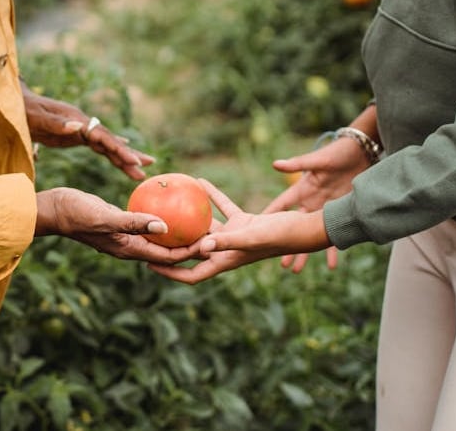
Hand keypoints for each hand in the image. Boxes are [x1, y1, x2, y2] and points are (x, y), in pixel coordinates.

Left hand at [22, 89, 155, 180]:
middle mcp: (83, 123)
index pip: (102, 136)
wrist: (17, 103)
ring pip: (108, 145)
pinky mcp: (77, 136)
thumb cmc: (24, 111)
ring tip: (143, 169)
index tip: (132, 160)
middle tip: (149, 165)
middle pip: (110, 141)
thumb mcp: (35, 118)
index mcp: (76, 120)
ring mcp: (81, 129)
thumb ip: (55, 123)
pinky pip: (99, 147)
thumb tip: (77, 126)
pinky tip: (124, 158)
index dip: (117, 148)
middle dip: (128, 154)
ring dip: (124, 157)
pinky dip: (112, 153)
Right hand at [35, 187, 197, 264]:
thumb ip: (134, 223)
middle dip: (190, 246)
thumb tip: (165, 226)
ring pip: (158, 238)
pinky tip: (171, 201)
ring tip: (199, 218)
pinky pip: (146, 223)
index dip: (190, 253)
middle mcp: (130, 246)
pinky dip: (160, 217)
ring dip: (177, 232)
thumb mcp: (106, 217)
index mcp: (129, 249)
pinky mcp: (120, 224)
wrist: (54, 209)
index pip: (167, 257)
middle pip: (167, 251)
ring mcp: (125, 236)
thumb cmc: (76, 213)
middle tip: (213, 231)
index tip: (211, 243)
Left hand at [149, 180, 330, 283]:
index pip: (191, 274)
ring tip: (169, 203)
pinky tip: (199, 181)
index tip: (148, 263)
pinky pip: (223, 208)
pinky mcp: (244, 222)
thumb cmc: (282, 236)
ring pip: (205, 227)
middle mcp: (226, 251)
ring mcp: (234, 236)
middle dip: (172, 245)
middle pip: (192, 252)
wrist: (307, 226)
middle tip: (150, 232)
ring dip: (189, 217)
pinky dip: (212, 197)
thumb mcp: (252, 237)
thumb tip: (201, 247)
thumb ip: (227, 241)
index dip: (169, 272)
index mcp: (225, 261)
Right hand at [263, 136, 369, 271]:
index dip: (266, 219)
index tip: (250, 232)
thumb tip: (276, 164)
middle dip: (283, 245)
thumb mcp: (316, 161)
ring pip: (310, 236)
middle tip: (276, 262)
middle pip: (292, 228)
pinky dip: (333, 251)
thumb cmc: (336, 153)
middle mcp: (308, 204)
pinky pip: (335, 235)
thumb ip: (297, 164)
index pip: (278, 207)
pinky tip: (332, 266)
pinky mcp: (338, 213)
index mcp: (300, 191)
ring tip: (294, 270)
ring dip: (304, 254)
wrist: (360, 154)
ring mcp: (323, 211)